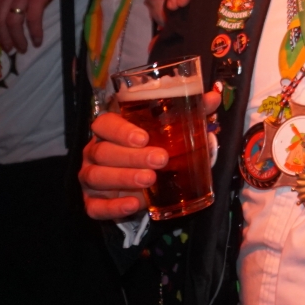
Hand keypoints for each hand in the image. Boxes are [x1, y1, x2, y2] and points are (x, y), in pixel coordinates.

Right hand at [79, 89, 218, 220]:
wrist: (139, 181)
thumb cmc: (153, 147)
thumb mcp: (170, 129)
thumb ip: (190, 112)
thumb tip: (213, 97)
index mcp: (110, 130)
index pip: (104, 124)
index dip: (120, 130)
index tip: (144, 137)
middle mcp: (95, 151)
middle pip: (103, 151)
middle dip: (131, 157)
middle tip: (160, 160)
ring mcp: (90, 177)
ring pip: (97, 177)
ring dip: (123, 178)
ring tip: (150, 180)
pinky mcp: (91, 202)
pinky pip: (95, 207)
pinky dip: (113, 207)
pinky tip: (133, 204)